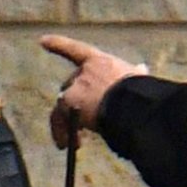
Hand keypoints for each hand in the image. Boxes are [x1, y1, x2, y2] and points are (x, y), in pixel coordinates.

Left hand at [40, 34, 147, 148]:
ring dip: (68, 123)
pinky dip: (60, 132)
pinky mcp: (69, 101)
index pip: (77, 50)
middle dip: (76, 105)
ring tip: (76, 142)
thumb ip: (135, 74)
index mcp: (102, 63)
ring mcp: (75, 85)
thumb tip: (141, 68)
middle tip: (82, 127)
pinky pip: (59, 118)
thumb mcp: (139, 79)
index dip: (59, 44)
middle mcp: (85, 71)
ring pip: (64, 105)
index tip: (43, 41)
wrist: (134, 104)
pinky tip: (65, 145)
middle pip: (71, 86)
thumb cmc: (143, 95)